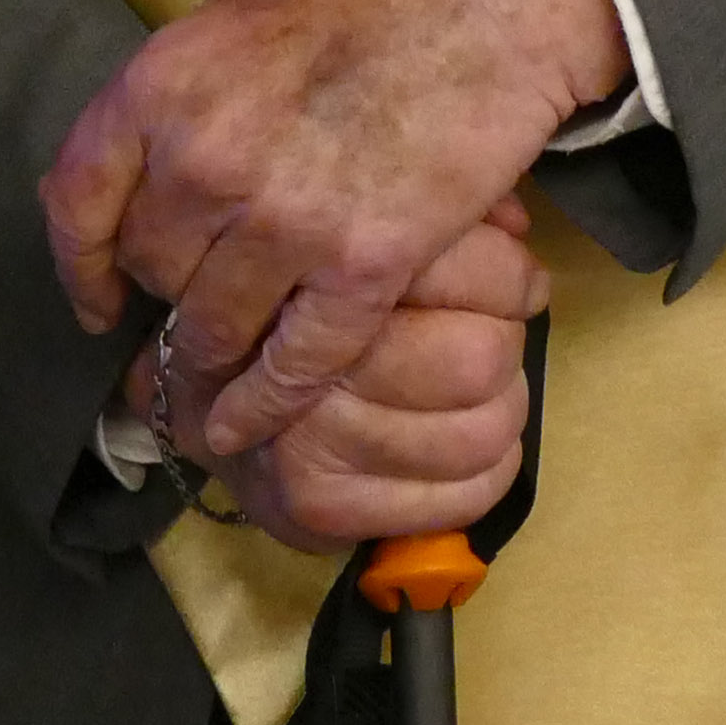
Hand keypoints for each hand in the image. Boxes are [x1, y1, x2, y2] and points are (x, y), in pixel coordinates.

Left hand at [45, 0, 627, 457]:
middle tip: (192, 315)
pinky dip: (266, 403)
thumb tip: (133, 168)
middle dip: (169, 296)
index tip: (99, 298)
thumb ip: (183, 94)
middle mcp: (208, 156)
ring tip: (213, 382)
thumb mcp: (243, 11)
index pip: (77, 200)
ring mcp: (285, 216)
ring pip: (210, 328)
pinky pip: (293, 363)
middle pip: (152, 269)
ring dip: (210, 362)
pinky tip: (249, 426)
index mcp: (166, 81)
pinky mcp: (365, 263)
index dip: (79, 265)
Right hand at [136, 205, 546, 553]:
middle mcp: (304, 354)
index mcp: (321, 259)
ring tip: (485, 388)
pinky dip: (490, 472)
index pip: (466, 271)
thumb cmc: (302, 290)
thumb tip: (518, 226)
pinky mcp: (319, 510)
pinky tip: (469, 442)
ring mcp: (306, 443)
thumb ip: (442, 213)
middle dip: (502, 344)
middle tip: (493, 333)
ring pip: (480, 433)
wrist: (206, 386)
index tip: (519, 282)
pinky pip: (462, 498)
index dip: (511, 278)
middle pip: (478, 359)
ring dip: (503, 408)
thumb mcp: (367, 222)